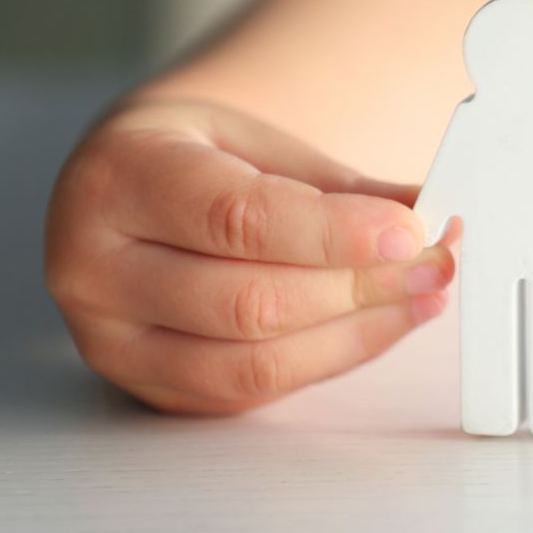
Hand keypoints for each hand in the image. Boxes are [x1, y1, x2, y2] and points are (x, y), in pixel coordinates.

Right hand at [45, 99, 455, 413]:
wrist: (135, 189)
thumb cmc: (200, 159)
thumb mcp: (262, 142)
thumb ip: (341, 186)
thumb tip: (429, 217)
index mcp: (120, 178)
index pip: (237, 218)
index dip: (334, 234)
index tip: (409, 232)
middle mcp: (96, 266)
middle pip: (250, 302)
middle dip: (362, 286)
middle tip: (436, 262)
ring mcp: (114, 339)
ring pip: (254, 361)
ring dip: (360, 331)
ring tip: (425, 295)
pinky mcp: (152, 387)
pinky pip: (256, 390)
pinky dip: (334, 357)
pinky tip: (384, 323)